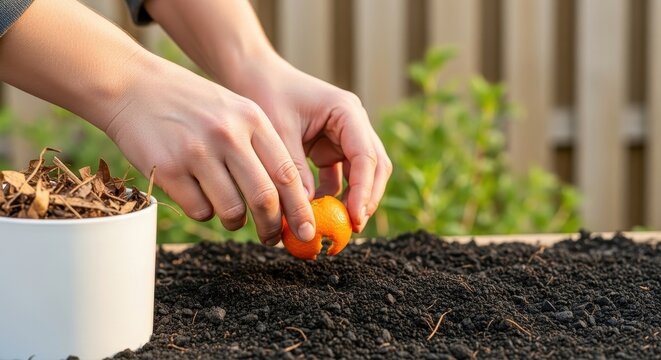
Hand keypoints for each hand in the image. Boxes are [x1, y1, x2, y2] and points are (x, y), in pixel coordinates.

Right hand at [104, 55, 315, 244]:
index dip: (300, 209)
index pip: (287, 173)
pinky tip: (198, 195)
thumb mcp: (235, 110)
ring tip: (231, 214)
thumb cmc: (192, 104)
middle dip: (272, 227)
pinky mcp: (167, 169)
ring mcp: (196, 152)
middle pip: (265, 197)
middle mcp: (228, 134)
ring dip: (236, 222)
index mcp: (252, 119)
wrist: (134, 86)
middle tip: (272, 239)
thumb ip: (261, 147)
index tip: (307, 231)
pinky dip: (204, 212)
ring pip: (232, 210)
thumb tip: (287, 200)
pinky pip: (199, 210)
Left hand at [224, 56, 392, 232]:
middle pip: (374, 167)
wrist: (253, 76)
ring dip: (351, 200)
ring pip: (361, 175)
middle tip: (351, 229)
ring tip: (335, 226)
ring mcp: (344, 137)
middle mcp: (353, 124)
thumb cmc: (266, 94)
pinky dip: (332, 196)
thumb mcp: (279, 133)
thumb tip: (306, 212)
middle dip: (366, 199)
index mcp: (347, 112)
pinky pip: (340, 178)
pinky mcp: (331, 149)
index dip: (364, 191)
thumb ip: (294, 171)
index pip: (366, 156)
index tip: (354, 219)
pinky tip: (316, 212)